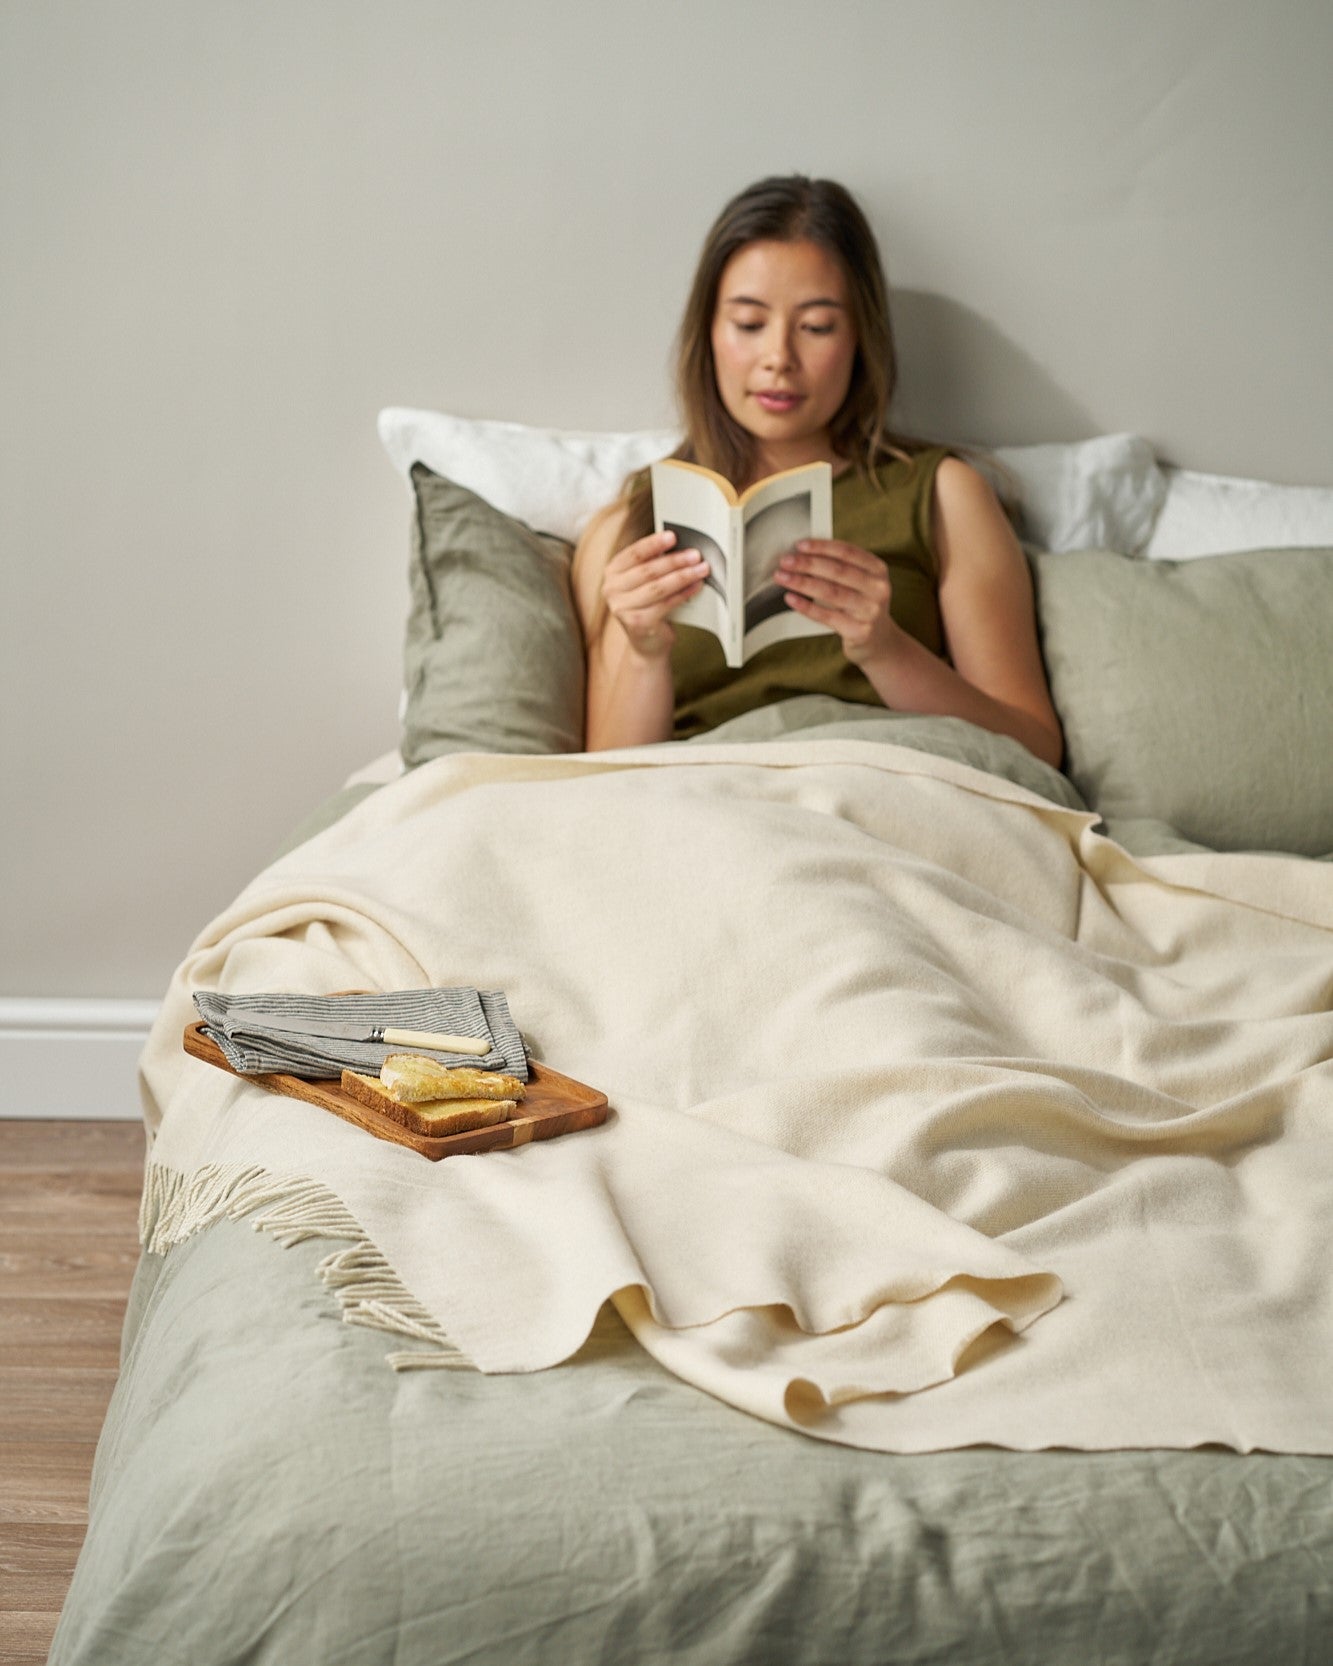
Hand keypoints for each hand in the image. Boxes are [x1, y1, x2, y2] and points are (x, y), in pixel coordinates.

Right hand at [602, 530, 709, 658]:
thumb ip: (654, 563)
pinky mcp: (637, 623)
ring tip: (701, 569)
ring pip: (658, 587)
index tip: (672, 536)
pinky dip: (683, 594)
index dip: (654, 544)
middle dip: (675, 561)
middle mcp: (612, 589)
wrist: (647, 642)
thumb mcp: (645, 581)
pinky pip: (665, 604)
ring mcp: (622, 608)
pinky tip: (696, 586)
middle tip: (695, 555)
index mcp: (612, 572)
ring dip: (683, 576)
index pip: (634, 553)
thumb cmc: (648, 605)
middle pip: (648, 571)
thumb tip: (680, 545)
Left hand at [773, 539, 896, 666]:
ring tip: (782, 577)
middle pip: (837, 571)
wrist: (879, 643)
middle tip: (785, 561)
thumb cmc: (861, 606)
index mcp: (878, 570)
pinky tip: (791, 598)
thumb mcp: (860, 583)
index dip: (822, 547)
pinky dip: (806, 606)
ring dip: (802, 583)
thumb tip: (802, 554)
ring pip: (830, 592)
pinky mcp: (859, 631)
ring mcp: (870, 611)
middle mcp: (877, 588)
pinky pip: (827, 616)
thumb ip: (840, 568)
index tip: (799, 545)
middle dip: (808, 564)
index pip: (847, 552)